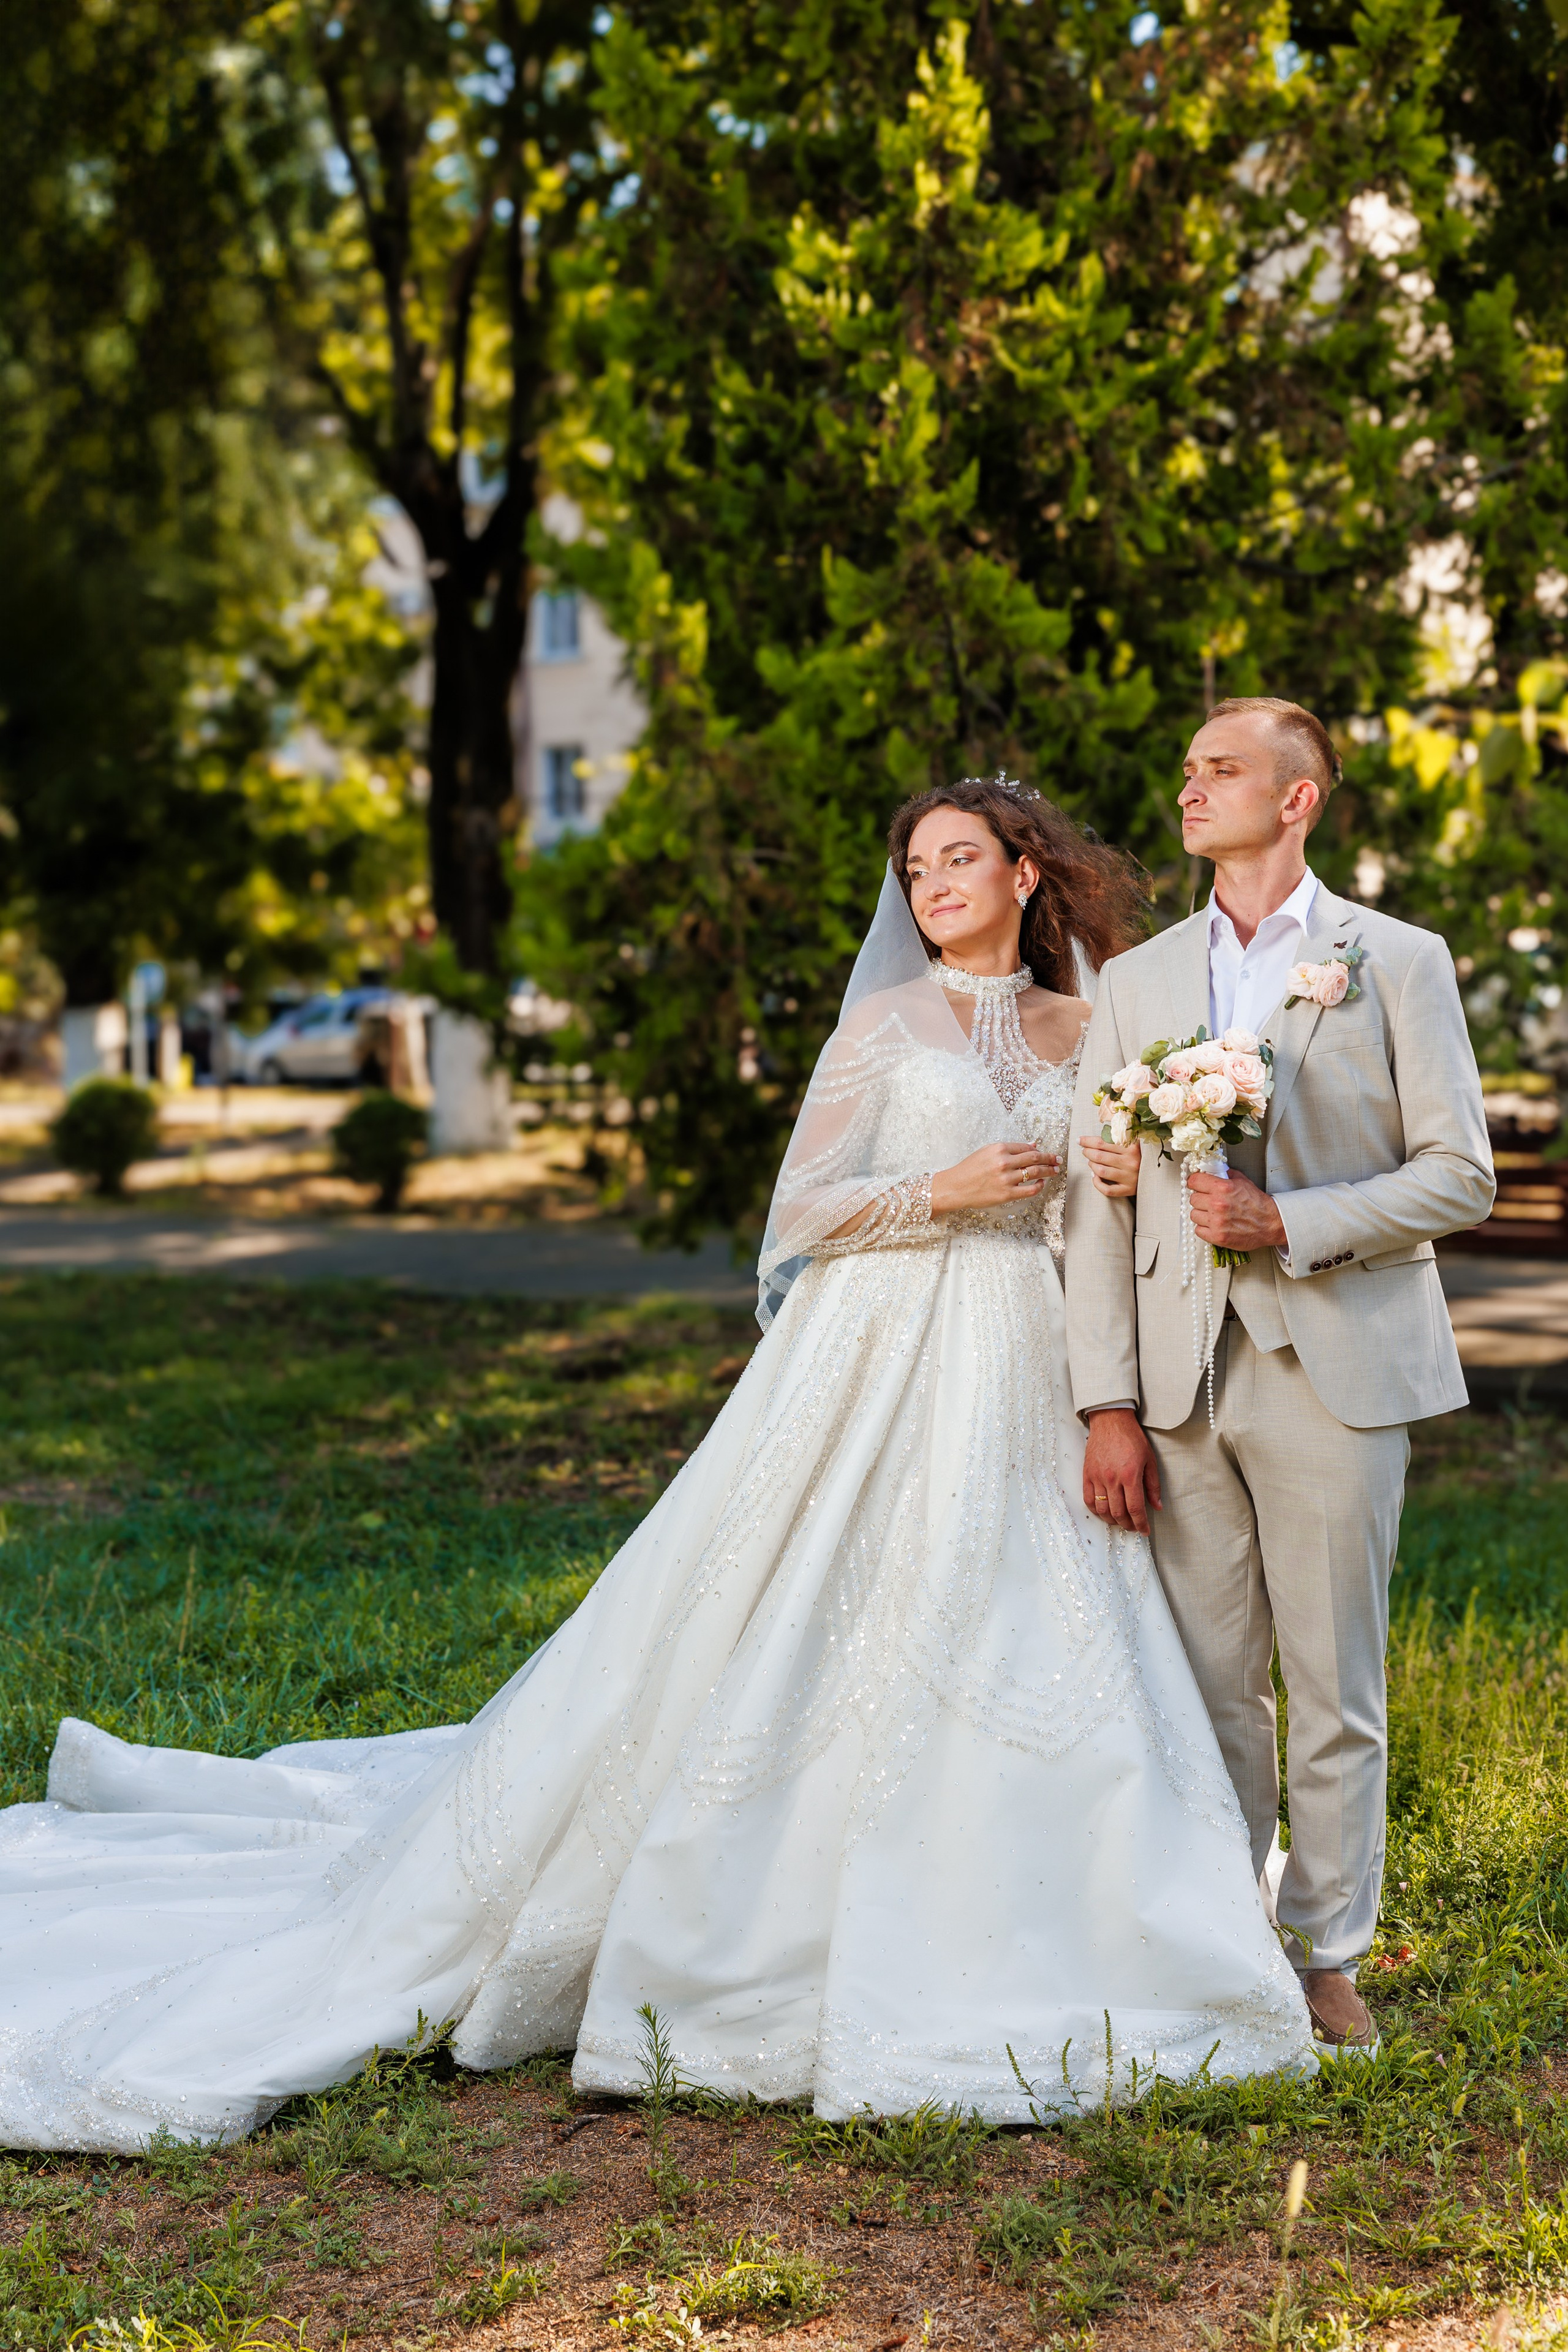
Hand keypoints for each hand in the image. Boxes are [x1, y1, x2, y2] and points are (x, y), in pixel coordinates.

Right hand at [930, 1140, 1055, 1214]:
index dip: (1038, 1150)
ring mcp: (1006, 1179)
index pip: (1025, 1147)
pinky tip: (1041, 1184)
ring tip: (1055, 1170)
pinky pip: (1029, 1190)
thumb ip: (1009, 1149)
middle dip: (1049, 1158)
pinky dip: (1039, 1186)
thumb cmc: (969, 1169)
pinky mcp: (1006, 1194)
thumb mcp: (987, 1152)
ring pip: (1035, 1172)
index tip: (1045, 1152)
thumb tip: (1032, 1145)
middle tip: (1057, 1159)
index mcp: (999, 1149)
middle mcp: (1004, 1162)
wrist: (955, 1187)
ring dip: (1048, 1171)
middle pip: (1034, 1158)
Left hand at [1078, 1134, 1141, 1198]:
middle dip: (1087, 1152)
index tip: (1079, 1140)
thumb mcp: (1134, 1144)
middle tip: (1084, 1151)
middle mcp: (1131, 1163)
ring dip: (1091, 1165)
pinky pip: (1107, 1189)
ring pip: (1101, 1171)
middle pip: (1099, 1156)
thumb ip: (1120, 1137)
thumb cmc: (1140, 1157)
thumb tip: (1097, 1136)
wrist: (1156, 1175)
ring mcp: (1130, 1178)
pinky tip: (1094, 1176)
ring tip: (1090, 1162)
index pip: (1102, 1143)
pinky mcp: (1128, 1190)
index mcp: (1132, 1148)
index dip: (1087, 1141)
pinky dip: (1097, 1183)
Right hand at [1083, 1408, 1161, 1534]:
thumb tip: (1156, 1506)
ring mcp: (1097, 1477)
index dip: (1141, 1524)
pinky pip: (1088, 1499)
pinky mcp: (1087, 1474)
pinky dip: (1096, 1511)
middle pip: (1118, 1513)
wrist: (1111, 1420)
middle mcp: (1112, 1479)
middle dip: (1128, 1525)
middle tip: (1134, 1527)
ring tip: (1120, 1522)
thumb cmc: (1132, 1438)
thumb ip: (1153, 1485)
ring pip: (1102, 1509)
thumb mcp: (1150, 1460)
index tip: (1145, 1531)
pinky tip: (1104, 1512)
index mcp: (1130, 1475)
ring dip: (1112, 1521)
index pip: (1135, 1509)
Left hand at [1187, 1169, 1286, 1251]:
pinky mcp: (1217, 1236)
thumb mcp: (1243, 1181)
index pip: (1194, 1181)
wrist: (1271, 1223)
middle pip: (1193, 1199)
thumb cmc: (1258, 1204)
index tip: (1196, 1185)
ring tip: (1213, 1214)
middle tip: (1209, 1201)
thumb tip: (1211, 1171)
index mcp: (1223, 1188)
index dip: (1195, 1182)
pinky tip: (1214, 1225)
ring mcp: (1216, 1222)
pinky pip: (1198, 1230)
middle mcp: (1218, 1204)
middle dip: (1200, 1199)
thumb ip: (1225, 1175)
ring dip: (1202, 1214)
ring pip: (1194, 1215)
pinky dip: (1204, 1228)